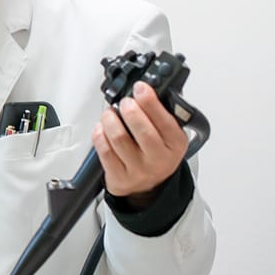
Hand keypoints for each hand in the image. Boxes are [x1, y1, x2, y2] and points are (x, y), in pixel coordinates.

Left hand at [92, 80, 188, 205]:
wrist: (149, 186)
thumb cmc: (157, 154)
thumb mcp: (169, 135)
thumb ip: (161, 113)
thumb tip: (146, 89)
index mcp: (175, 144)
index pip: (164, 120)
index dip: (150, 101)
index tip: (140, 88)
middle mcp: (159, 158)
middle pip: (141, 129)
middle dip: (128, 109)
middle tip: (124, 102)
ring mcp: (138, 169)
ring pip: (118, 138)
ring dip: (110, 119)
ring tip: (110, 114)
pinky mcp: (119, 176)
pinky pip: (104, 150)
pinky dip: (99, 134)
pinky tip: (102, 128)